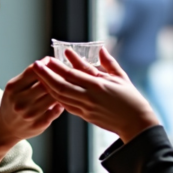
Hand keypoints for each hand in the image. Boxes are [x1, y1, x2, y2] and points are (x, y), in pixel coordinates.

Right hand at [0, 63, 63, 148]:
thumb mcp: (14, 87)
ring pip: (53, 96)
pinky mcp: (40, 124)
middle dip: (55, 76)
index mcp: (13, 88)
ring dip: (61, 89)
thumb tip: (48, 61)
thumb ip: (29, 75)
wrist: (6, 127)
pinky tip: (64, 98)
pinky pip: (56, 110)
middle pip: (44, 84)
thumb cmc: (13, 102)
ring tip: (66, 84)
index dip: (45, 64)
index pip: (33, 71)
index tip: (51, 60)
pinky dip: (62, 103)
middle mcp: (20, 101)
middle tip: (63, 71)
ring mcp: (30, 114)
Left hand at [33, 47, 159, 142]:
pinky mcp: (85, 116)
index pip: (73, 73)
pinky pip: (66, 106)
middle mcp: (89, 97)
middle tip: (37, 64)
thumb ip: (109, 63)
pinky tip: (50, 90)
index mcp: (98, 85)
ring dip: (48, 86)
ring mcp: (86, 108)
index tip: (50, 56)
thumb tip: (101, 49)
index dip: (60, 65)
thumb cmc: (131, 99)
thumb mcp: (121, 77)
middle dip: (47, 75)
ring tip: (39, 76)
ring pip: (61, 97)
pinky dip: (57, 98)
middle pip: (61, 85)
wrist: (135, 123)